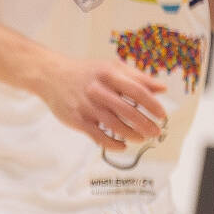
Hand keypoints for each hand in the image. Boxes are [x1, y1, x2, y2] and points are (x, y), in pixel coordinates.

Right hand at [40, 56, 168, 148]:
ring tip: (141, 138)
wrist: (51, 76)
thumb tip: (162, 88)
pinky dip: (112, 144)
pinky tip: (122, 145)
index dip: (152, 105)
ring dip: (132, 135)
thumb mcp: (112, 68)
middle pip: (128, 111)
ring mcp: (86, 106)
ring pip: (114, 126)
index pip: (137, 91)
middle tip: (155, 131)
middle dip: (145, 124)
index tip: (162, 114)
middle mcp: (98, 90)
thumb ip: (137, 78)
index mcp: (109, 74)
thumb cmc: (86, 73)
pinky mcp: (77, 120)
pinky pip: (98, 136)